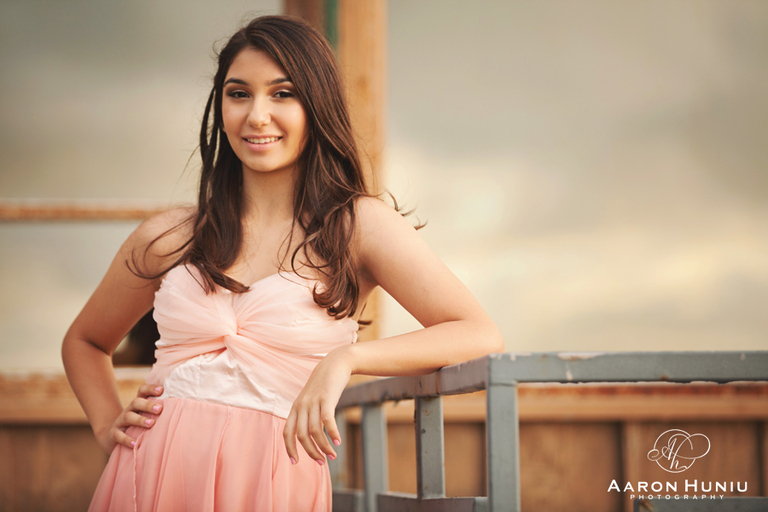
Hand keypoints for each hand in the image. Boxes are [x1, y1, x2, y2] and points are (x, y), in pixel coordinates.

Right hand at [96, 384, 163, 453]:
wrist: (111, 437)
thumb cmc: (137, 426)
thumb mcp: (146, 417)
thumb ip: (159, 412)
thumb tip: (183, 408)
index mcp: (138, 404)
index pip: (142, 391)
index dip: (151, 388)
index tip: (162, 390)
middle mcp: (129, 410)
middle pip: (136, 402)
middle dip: (147, 405)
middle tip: (160, 409)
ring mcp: (120, 422)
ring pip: (128, 416)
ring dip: (140, 420)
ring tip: (151, 424)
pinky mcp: (113, 434)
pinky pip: (119, 435)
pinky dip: (127, 439)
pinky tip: (135, 443)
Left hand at [283, 346, 352, 464]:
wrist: (335, 363)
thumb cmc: (324, 384)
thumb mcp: (311, 399)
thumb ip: (308, 415)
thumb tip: (311, 435)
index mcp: (296, 408)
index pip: (286, 433)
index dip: (289, 449)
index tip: (295, 462)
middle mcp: (302, 406)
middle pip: (301, 435)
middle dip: (310, 452)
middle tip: (321, 462)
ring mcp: (313, 402)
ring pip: (315, 431)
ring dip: (324, 447)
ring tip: (333, 455)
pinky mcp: (327, 398)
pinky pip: (327, 420)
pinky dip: (332, 433)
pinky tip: (338, 442)